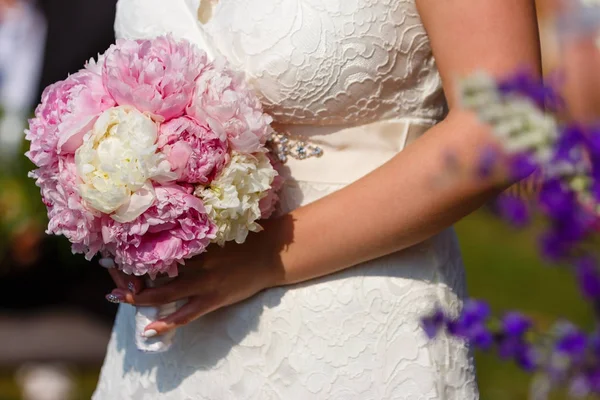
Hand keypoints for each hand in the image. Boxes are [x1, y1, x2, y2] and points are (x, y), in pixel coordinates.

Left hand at [105, 227, 285, 336]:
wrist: (271, 253)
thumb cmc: (246, 237)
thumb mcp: (220, 226)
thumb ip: (197, 228)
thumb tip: (175, 222)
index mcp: (196, 242)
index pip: (158, 245)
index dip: (136, 249)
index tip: (118, 247)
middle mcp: (195, 262)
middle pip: (154, 270)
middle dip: (131, 274)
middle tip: (111, 274)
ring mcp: (203, 282)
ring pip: (164, 294)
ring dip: (140, 298)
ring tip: (121, 298)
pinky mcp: (213, 299)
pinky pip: (185, 315)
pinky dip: (167, 322)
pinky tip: (150, 328)